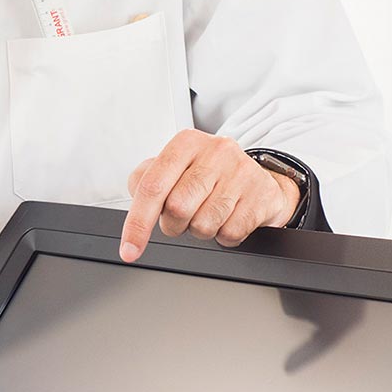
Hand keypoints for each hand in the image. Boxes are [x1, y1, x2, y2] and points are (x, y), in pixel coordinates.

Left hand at [120, 130, 300, 261]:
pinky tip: (228, 219)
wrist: (259, 180)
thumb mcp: (175, 169)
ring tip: (209, 214)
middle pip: (177, 208)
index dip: (137, 223)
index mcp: (186, 143)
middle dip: (174, 225)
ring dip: (200, 230)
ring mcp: (241, 172)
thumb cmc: (209, 177)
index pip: (152, 186)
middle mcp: (215, 151)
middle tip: (183, 218)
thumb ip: (146, 181)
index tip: (129, 249)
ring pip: (204, 224)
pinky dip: (224, 236)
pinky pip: (230, 233)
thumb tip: (134, 202)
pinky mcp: (262, 195)